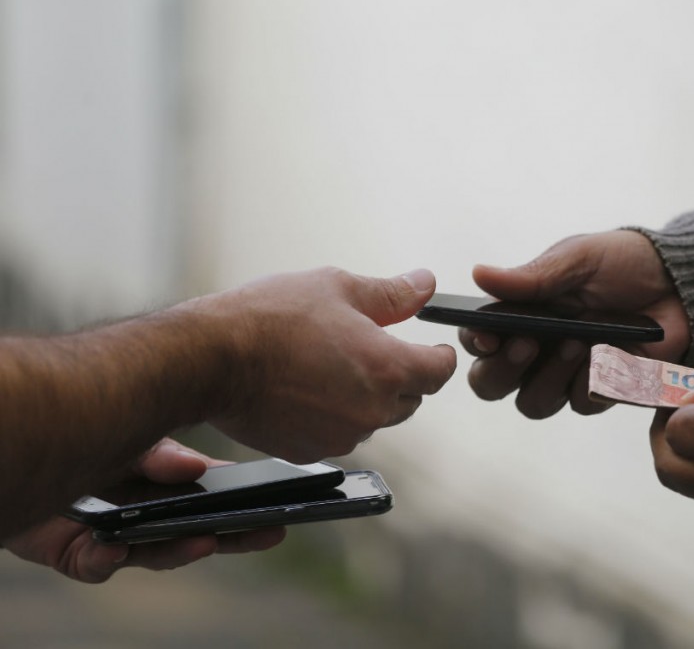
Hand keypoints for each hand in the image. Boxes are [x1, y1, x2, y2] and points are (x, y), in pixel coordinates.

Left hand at [2, 439, 285, 582]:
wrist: (19, 454)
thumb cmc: (81, 439)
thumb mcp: (129, 437)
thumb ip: (159, 455)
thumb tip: (196, 468)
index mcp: (167, 484)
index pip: (216, 496)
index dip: (246, 506)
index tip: (277, 510)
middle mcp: (149, 515)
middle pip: (201, 532)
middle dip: (237, 535)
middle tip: (271, 533)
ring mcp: (119, 537)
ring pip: (156, 553)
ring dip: (180, 551)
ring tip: (205, 542)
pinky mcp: (80, 556)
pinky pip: (98, 565)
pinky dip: (107, 558)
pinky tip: (113, 547)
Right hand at [194, 267, 457, 462]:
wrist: (210, 359)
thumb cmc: (271, 317)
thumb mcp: (338, 287)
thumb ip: (392, 293)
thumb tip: (426, 284)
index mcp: (388, 369)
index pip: (440, 371)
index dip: (439, 356)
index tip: (432, 347)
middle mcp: (372, 411)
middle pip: (410, 399)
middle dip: (400, 375)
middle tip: (371, 349)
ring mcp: (341, 437)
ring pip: (374, 419)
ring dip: (366, 398)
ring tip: (330, 365)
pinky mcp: (310, 451)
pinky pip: (338, 434)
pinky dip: (333, 416)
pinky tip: (307, 389)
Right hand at [461, 230, 689, 417]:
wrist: (681, 282)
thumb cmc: (623, 263)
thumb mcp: (578, 258)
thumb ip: (533, 275)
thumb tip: (479, 274)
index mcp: (519, 315)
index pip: (479, 340)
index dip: (476, 343)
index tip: (489, 336)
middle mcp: (534, 352)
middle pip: (491, 384)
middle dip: (502, 370)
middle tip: (529, 344)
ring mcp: (565, 376)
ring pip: (533, 403)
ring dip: (548, 378)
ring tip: (576, 344)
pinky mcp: (600, 391)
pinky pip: (582, 403)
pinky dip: (591, 383)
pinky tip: (608, 356)